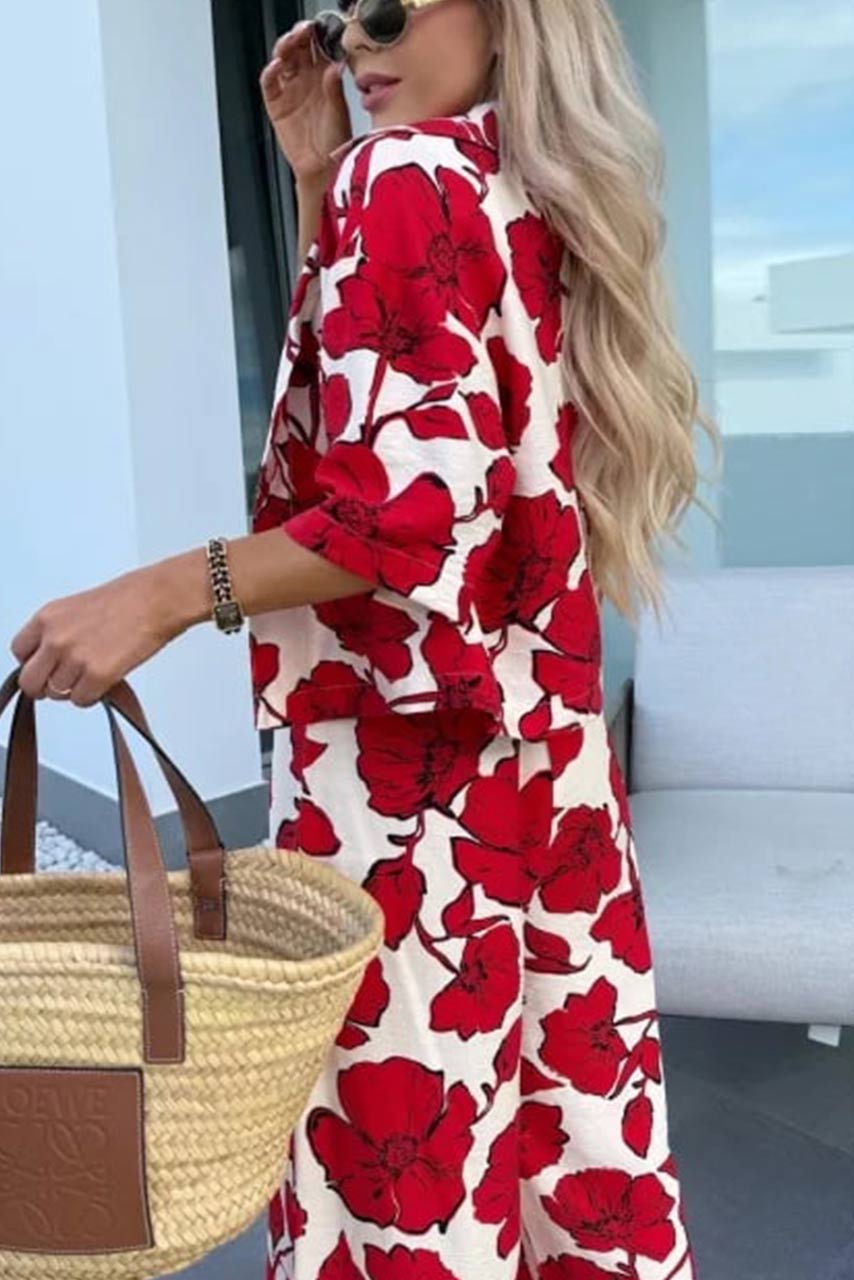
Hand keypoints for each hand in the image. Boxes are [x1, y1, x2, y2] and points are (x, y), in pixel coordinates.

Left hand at [9, 567, 179, 707]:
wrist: (157, 599)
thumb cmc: (128, 598)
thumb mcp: (77, 607)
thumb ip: (57, 631)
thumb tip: (52, 657)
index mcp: (47, 618)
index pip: (19, 653)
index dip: (34, 663)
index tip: (46, 666)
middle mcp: (55, 639)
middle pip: (30, 681)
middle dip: (46, 686)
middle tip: (65, 682)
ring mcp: (75, 659)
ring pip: (57, 694)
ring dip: (74, 689)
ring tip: (94, 673)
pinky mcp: (98, 676)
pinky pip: (81, 700)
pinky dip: (92, 696)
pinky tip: (105, 680)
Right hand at [259, 19, 352, 181]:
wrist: (323, 168)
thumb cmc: (336, 143)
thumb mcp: (340, 113)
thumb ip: (334, 90)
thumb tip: (334, 68)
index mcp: (325, 77)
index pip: (318, 48)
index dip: (317, 36)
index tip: (319, 28)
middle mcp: (307, 80)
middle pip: (298, 49)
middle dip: (298, 36)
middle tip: (303, 31)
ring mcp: (291, 90)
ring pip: (283, 60)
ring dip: (284, 48)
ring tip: (290, 43)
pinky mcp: (276, 104)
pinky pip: (269, 83)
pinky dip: (270, 72)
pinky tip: (277, 65)